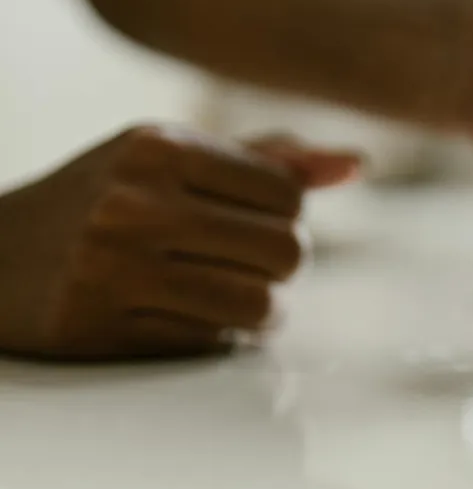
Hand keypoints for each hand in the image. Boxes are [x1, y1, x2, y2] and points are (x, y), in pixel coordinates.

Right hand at [0, 125, 359, 360]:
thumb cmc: (102, 198)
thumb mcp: (171, 158)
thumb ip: (265, 161)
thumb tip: (356, 164)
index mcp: (158, 147)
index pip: (288, 195)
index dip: (287, 217)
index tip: (256, 222)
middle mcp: (134, 202)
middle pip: (286, 251)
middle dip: (281, 265)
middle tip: (251, 264)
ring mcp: (113, 268)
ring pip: (258, 303)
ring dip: (262, 310)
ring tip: (238, 297)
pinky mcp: (100, 327)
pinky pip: (210, 341)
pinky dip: (217, 334)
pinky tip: (189, 315)